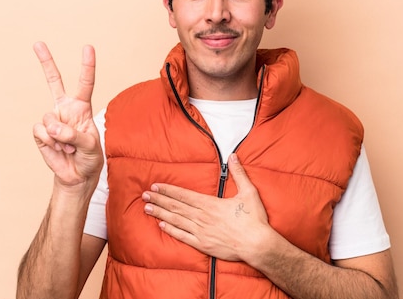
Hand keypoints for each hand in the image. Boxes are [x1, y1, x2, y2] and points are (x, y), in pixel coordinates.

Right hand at [32, 42, 102, 189]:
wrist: (76, 176)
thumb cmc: (89, 158)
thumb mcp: (91, 147)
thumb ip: (75, 135)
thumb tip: (54, 128)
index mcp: (82, 107)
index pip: (85, 83)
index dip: (87, 66)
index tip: (88, 48)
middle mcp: (65, 109)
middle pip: (54, 81)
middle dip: (46, 62)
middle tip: (38, 43)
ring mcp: (52, 120)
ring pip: (50, 119)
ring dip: (61, 138)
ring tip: (69, 147)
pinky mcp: (41, 133)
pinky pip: (42, 132)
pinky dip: (51, 143)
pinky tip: (59, 149)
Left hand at [142, 154, 271, 261]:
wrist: (257, 245)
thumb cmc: (254, 219)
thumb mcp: (249, 192)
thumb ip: (239, 174)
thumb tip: (233, 156)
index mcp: (210, 204)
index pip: (184, 195)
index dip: (168, 190)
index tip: (156, 186)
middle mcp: (202, 217)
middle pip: (176, 206)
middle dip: (159, 199)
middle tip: (145, 195)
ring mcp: (201, 232)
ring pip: (176, 220)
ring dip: (160, 213)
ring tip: (147, 208)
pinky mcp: (203, 245)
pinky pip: (183, 237)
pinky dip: (171, 230)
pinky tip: (162, 225)